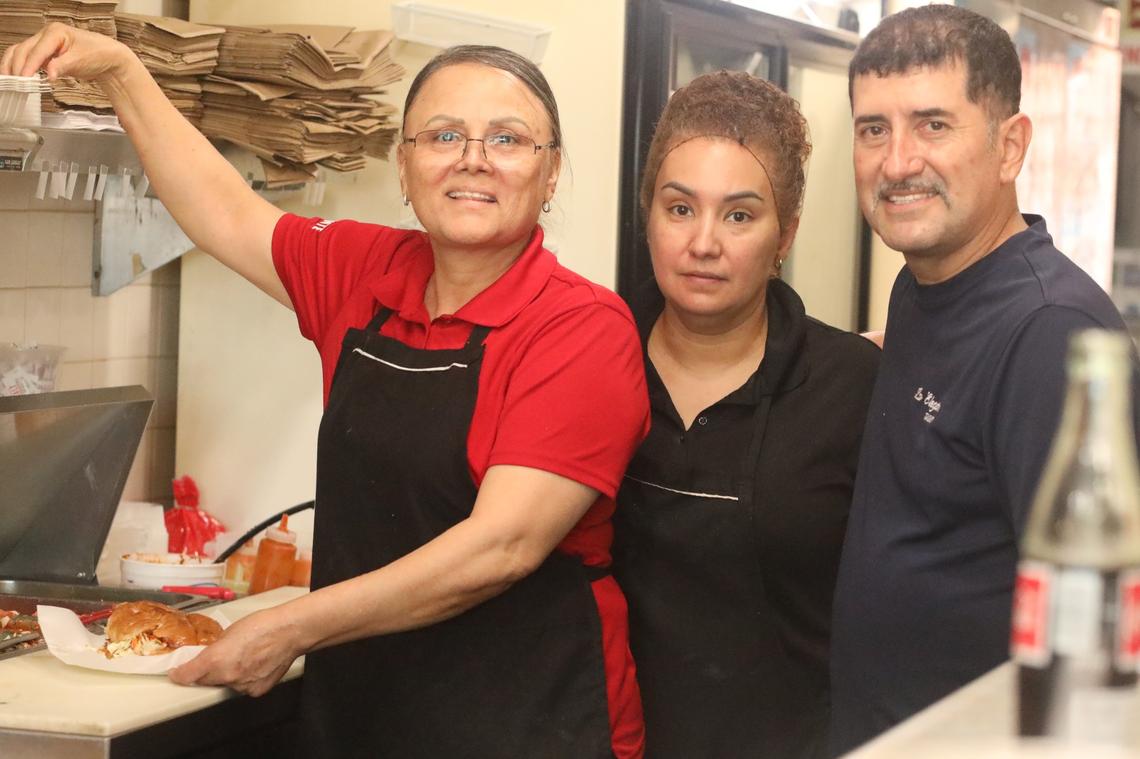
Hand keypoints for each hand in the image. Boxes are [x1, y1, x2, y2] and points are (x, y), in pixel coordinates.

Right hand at [0, 22, 133, 80]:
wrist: (108, 57)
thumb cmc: (98, 54)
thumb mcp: (81, 60)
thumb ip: (63, 66)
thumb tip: (49, 74)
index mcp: (55, 32)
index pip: (36, 50)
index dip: (28, 66)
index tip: (23, 79)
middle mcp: (45, 35)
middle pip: (23, 50)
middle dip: (16, 67)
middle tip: (14, 84)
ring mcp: (43, 44)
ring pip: (20, 52)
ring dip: (12, 66)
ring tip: (9, 82)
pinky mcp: (44, 54)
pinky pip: (26, 59)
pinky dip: (19, 67)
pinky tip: (16, 79)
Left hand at [168, 607, 302, 696]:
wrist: (289, 632)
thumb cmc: (263, 625)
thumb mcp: (230, 632)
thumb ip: (216, 648)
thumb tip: (209, 655)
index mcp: (216, 659)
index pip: (187, 676)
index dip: (179, 674)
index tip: (176, 673)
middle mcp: (226, 676)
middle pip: (205, 681)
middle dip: (206, 673)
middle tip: (217, 660)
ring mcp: (242, 686)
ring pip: (226, 684)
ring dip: (228, 675)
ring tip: (244, 658)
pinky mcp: (256, 690)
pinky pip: (243, 687)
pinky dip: (244, 679)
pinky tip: (254, 665)